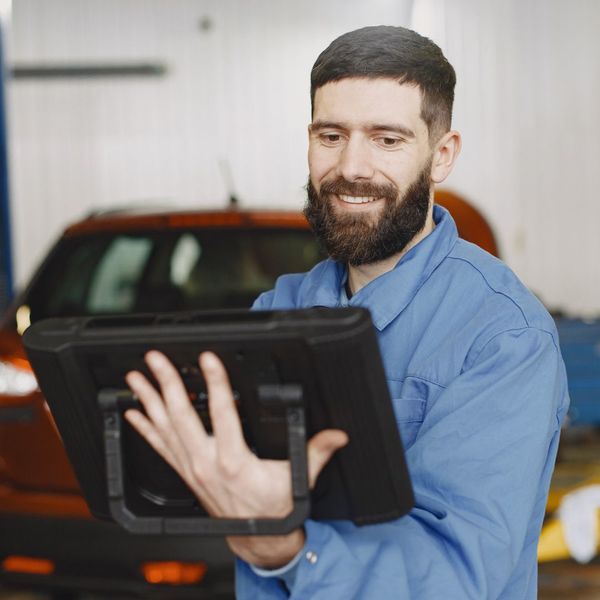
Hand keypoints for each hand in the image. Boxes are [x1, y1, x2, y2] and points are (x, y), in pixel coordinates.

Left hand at [124, 350, 347, 567]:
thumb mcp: (298, 479)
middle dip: (167, 384)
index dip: (215, 383)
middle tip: (155, 359)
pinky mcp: (186, 472)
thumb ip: (316, 451)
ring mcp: (192, 467)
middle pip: (181, 416)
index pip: (223, 413)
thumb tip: (338, 435)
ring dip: (149, 401)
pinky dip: (145, 428)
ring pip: (164, 428)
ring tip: (135, 379)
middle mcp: (207, 462)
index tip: (207, 360)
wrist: (254, 536)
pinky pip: (159, 447)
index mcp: (234, 460)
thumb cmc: (272, 507)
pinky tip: (133, 413)